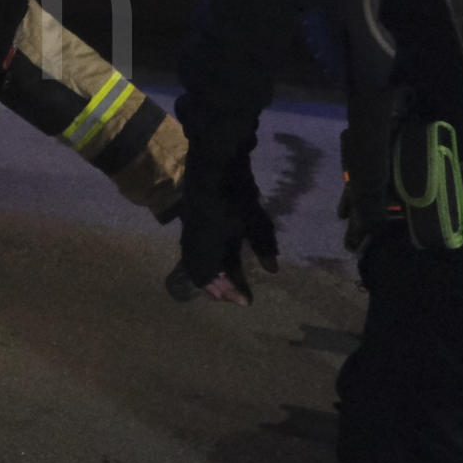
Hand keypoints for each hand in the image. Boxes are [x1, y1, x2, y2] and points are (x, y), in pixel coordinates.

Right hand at [173, 152, 278, 304]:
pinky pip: (193, 250)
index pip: (212, 278)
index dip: (228, 292)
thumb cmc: (235, 193)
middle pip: (199, 273)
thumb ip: (263, 246)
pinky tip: (219, 257)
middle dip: (216, 287)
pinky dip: (204, 261)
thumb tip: (272, 269)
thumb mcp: (255, 221)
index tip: (245, 301)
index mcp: (207, 246)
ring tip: (225, 280)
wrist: (214, 161)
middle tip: (234, 295)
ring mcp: (190, 230)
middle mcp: (194, 242)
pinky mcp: (192, 220)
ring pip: (194, 262)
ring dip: (209, 274)